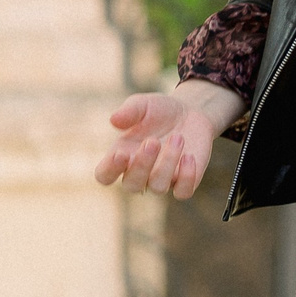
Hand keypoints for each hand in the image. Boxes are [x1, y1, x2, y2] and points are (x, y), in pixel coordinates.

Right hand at [93, 81, 242, 199]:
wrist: (191, 112)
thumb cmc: (159, 110)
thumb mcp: (144, 104)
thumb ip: (129, 110)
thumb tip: (114, 120)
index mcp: (121, 157)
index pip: (105, 175)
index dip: (110, 169)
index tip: (121, 153)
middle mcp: (139, 173)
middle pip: (132, 185)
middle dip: (142, 165)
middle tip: (153, 141)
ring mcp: (162, 179)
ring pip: (158, 187)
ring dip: (167, 163)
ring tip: (178, 137)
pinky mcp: (184, 179)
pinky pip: (183, 192)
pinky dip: (186, 178)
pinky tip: (189, 157)